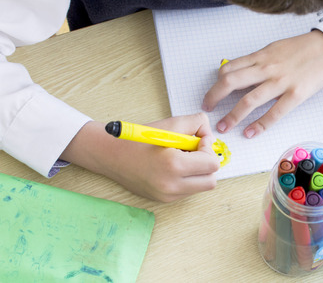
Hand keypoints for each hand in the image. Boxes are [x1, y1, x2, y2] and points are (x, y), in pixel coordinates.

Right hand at [60, 113, 219, 201]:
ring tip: (181, 158)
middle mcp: (172, 186)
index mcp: (174, 166)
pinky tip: (172, 167)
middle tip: (192, 150)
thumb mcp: (170, 124)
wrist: (110, 156)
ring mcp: (168, 196)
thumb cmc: (138, 139)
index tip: (196, 140)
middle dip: (207, 163)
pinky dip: (187, 178)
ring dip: (198, 172)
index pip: (212, 164)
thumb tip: (209, 135)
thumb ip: (196, 123)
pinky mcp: (164, 200)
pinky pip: (188, 190)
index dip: (208, 148)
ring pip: (201, 187)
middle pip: (211, 180)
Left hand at [202, 30, 322, 137]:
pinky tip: (250, 133)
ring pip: (249, 100)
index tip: (211, 95)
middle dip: (214, 98)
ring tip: (223, 127)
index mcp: (260, 56)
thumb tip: (238, 72)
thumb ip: (256, 61)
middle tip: (208, 110)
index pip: (228, 69)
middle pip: (231, 83)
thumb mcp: (274, 48)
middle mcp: (266, 68)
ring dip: (232, 116)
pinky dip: (259, 125)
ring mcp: (280, 82)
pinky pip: (274, 113)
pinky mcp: (295, 95)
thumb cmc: (301, 49)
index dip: (215, 83)